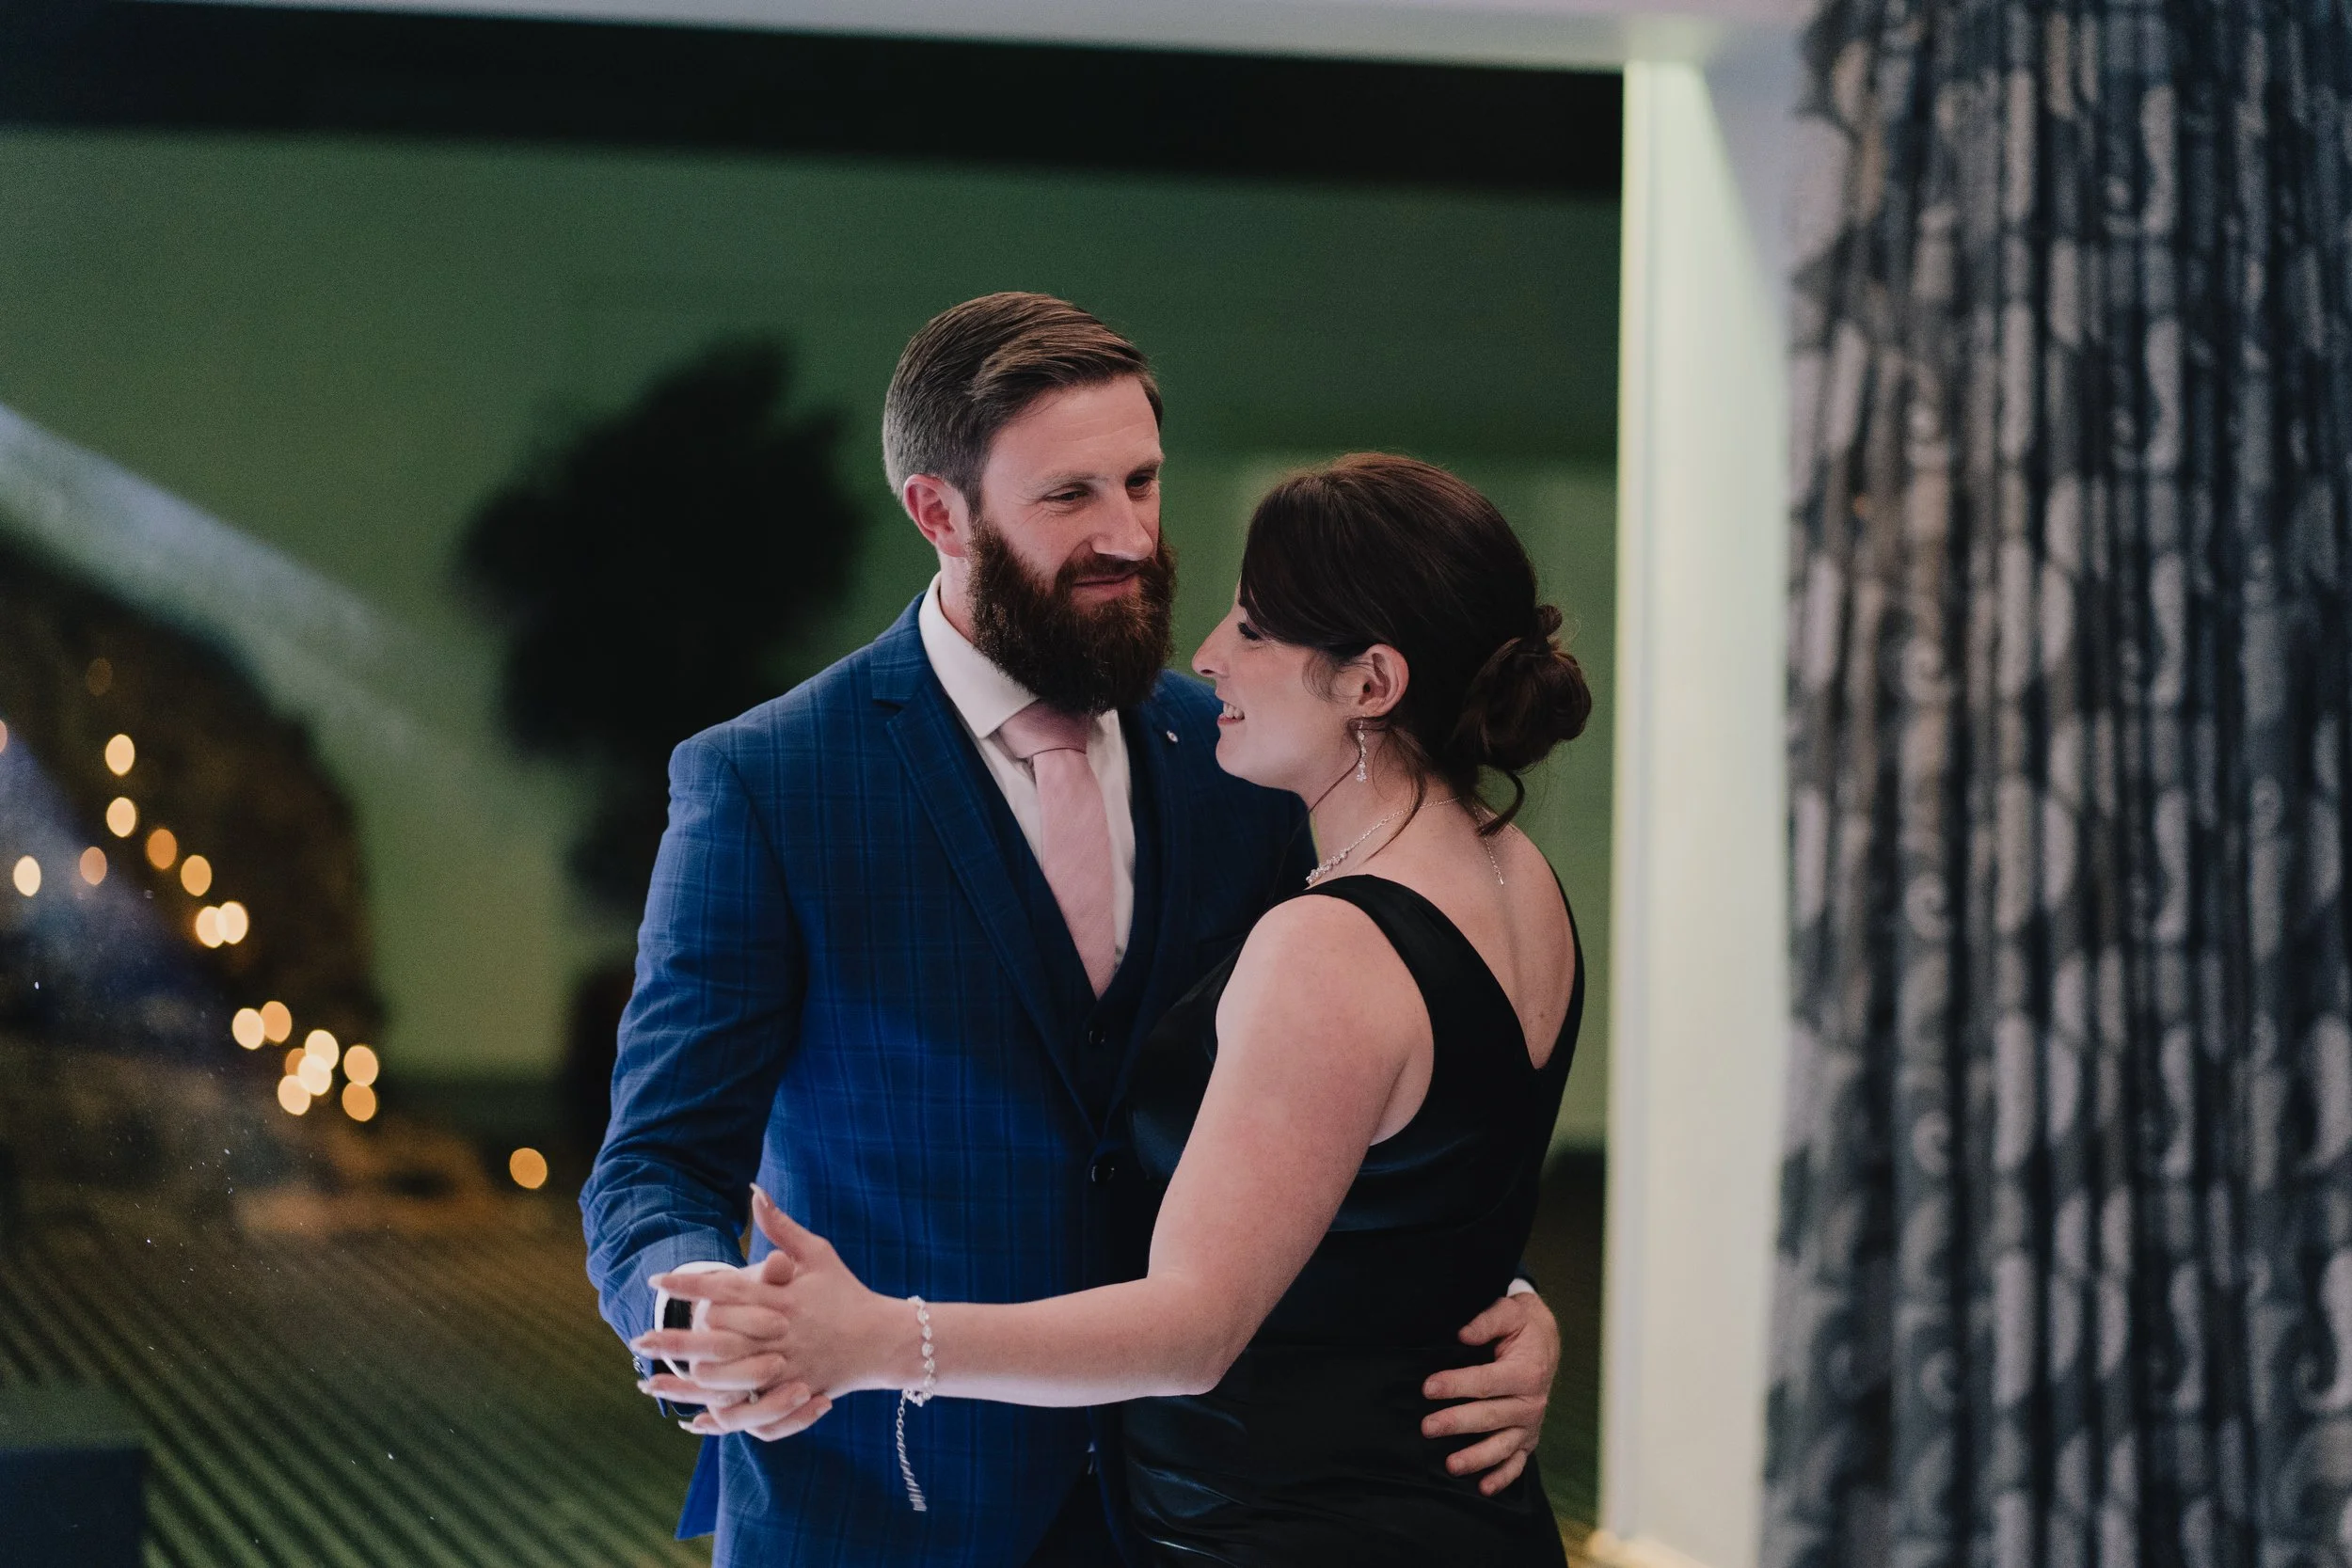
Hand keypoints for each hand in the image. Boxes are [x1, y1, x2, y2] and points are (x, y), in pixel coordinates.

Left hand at [633, 1188, 911, 1438]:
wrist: (883, 1339)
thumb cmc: (845, 1292)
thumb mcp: (818, 1254)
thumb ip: (781, 1227)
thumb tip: (754, 1190)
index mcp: (784, 1299)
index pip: (730, 1290)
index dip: (692, 1287)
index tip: (657, 1280)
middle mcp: (781, 1335)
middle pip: (721, 1339)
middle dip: (678, 1340)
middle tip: (637, 1339)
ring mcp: (786, 1368)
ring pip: (730, 1379)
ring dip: (687, 1383)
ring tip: (648, 1382)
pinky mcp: (791, 1394)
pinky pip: (750, 1409)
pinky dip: (720, 1415)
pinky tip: (690, 1416)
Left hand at [1423, 1288, 1558, 1494]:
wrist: (1547, 1340)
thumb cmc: (1523, 1325)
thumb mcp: (1510, 1311)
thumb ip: (1486, 1321)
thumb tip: (1462, 1334)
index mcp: (1526, 1372)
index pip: (1486, 1382)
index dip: (1456, 1385)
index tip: (1427, 1388)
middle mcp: (1531, 1402)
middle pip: (1490, 1417)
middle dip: (1457, 1423)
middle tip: (1427, 1427)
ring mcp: (1531, 1424)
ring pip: (1503, 1446)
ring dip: (1477, 1458)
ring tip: (1450, 1465)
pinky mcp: (1529, 1437)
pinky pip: (1518, 1462)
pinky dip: (1503, 1477)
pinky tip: (1483, 1488)